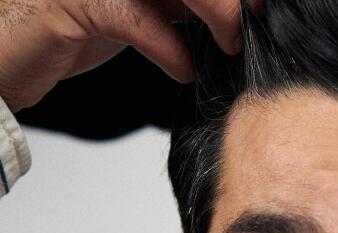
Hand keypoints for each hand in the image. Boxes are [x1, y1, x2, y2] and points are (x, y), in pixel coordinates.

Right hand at [0, 0, 255, 112]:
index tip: (259, 4)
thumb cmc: (68, 33)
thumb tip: (232, 10)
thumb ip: (175, 2)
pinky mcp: (71, 2)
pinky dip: (170, 46)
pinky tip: (184, 68)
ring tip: (230, 43)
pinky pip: (137, 18)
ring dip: (214, 11)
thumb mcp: (134, 10)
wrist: (6, 61)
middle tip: (255, 19)